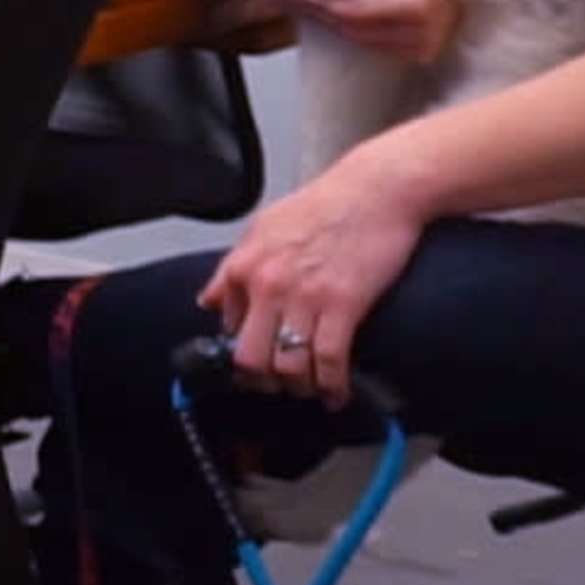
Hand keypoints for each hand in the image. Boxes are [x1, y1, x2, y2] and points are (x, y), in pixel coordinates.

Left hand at [201, 149, 432, 406]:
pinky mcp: (343, 305)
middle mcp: (268, 284)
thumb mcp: (262, 229)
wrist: (374, 191)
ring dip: (299, 388)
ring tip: (309, 389)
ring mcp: (305, 296)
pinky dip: (332, 386)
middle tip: (278, 388)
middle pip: (251, 359)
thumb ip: (233, 269)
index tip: (254, 368)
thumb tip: (210, 301)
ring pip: (289, 366)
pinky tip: (336, 393)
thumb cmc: (323, 207)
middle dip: (264, 383)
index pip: (227, 330)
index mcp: (244, 266)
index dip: (241, 356)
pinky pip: (329, 360)